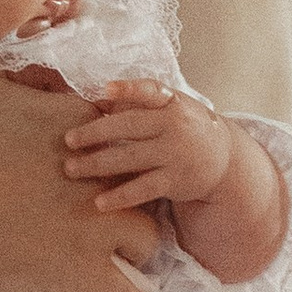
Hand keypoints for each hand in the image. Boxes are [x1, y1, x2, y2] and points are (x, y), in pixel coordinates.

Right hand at [0, 73, 159, 291]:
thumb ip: (17, 83)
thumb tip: (32, 75)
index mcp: (75, 128)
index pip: (118, 135)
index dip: (107, 155)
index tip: (87, 171)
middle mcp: (98, 174)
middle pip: (138, 184)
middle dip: (125, 198)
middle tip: (97, 212)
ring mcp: (97, 225)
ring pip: (148, 238)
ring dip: (133, 248)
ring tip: (112, 257)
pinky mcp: (85, 273)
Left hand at [60, 78, 233, 217]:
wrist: (223, 157)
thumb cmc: (184, 126)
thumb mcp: (169, 107)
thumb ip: (135, 102)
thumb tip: (96, 100)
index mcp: (171, 102)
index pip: (150, 90)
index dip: (128, 89)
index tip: (105, 90)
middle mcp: (174, 126)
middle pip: (129, 126)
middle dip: (95, 133)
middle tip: (68, 140)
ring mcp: (175, 154)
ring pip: (130, 158)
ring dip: (97, 164)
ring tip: (71, 169)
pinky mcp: (175, 180)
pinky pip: (143, 189)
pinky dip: (120, 196)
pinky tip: (99, 202)